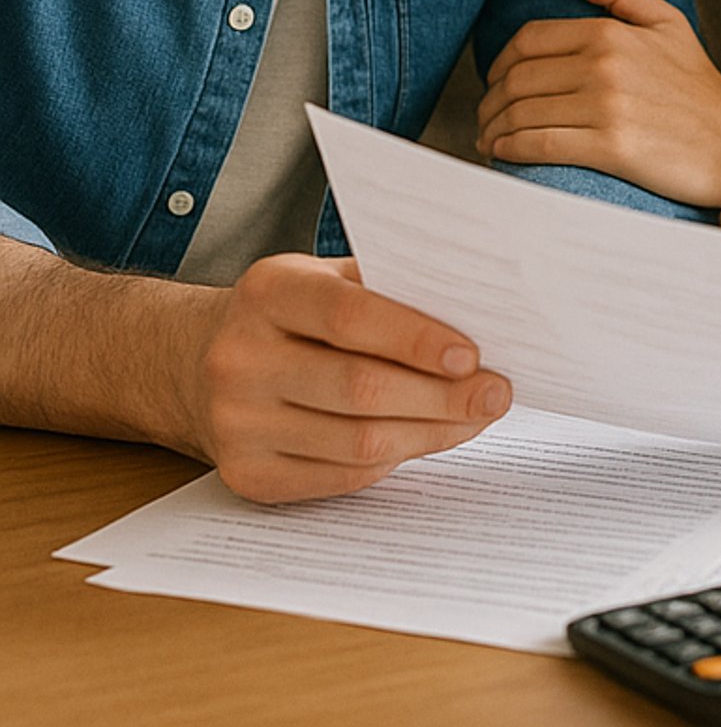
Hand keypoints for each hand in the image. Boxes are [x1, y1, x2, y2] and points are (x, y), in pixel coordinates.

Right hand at [186, 255, 510, 502]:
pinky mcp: (246, 475)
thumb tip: (476, 314)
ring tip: (475, 417)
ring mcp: (237, 424)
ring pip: (357, 442)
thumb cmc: (288, 314)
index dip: (416, 339)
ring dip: (430, 433)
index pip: (350, 317)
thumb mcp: (323, 277)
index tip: (472, 355)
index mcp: (268, 293)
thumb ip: (386, 289)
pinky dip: (396, 459)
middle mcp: (240, 359)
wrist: (193, 364)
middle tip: (496, 393)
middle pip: (360, 388)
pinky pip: (340, 476)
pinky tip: (429, 437)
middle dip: (442, 396)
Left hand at [477, 0, 720, 210]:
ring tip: (490, 140)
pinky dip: (511, 151)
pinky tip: (503, 155)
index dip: (500, 62)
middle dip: (490, 101)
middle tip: (486, 116)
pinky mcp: (610, 147)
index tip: (496, 81)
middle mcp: (604, 66)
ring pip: (522, 113)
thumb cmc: (699, 87)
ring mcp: (606, 107)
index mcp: (611, 33)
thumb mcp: (669, 24)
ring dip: (494, 130)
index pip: (530, 40)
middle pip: (518, 79)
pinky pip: (539, 145)